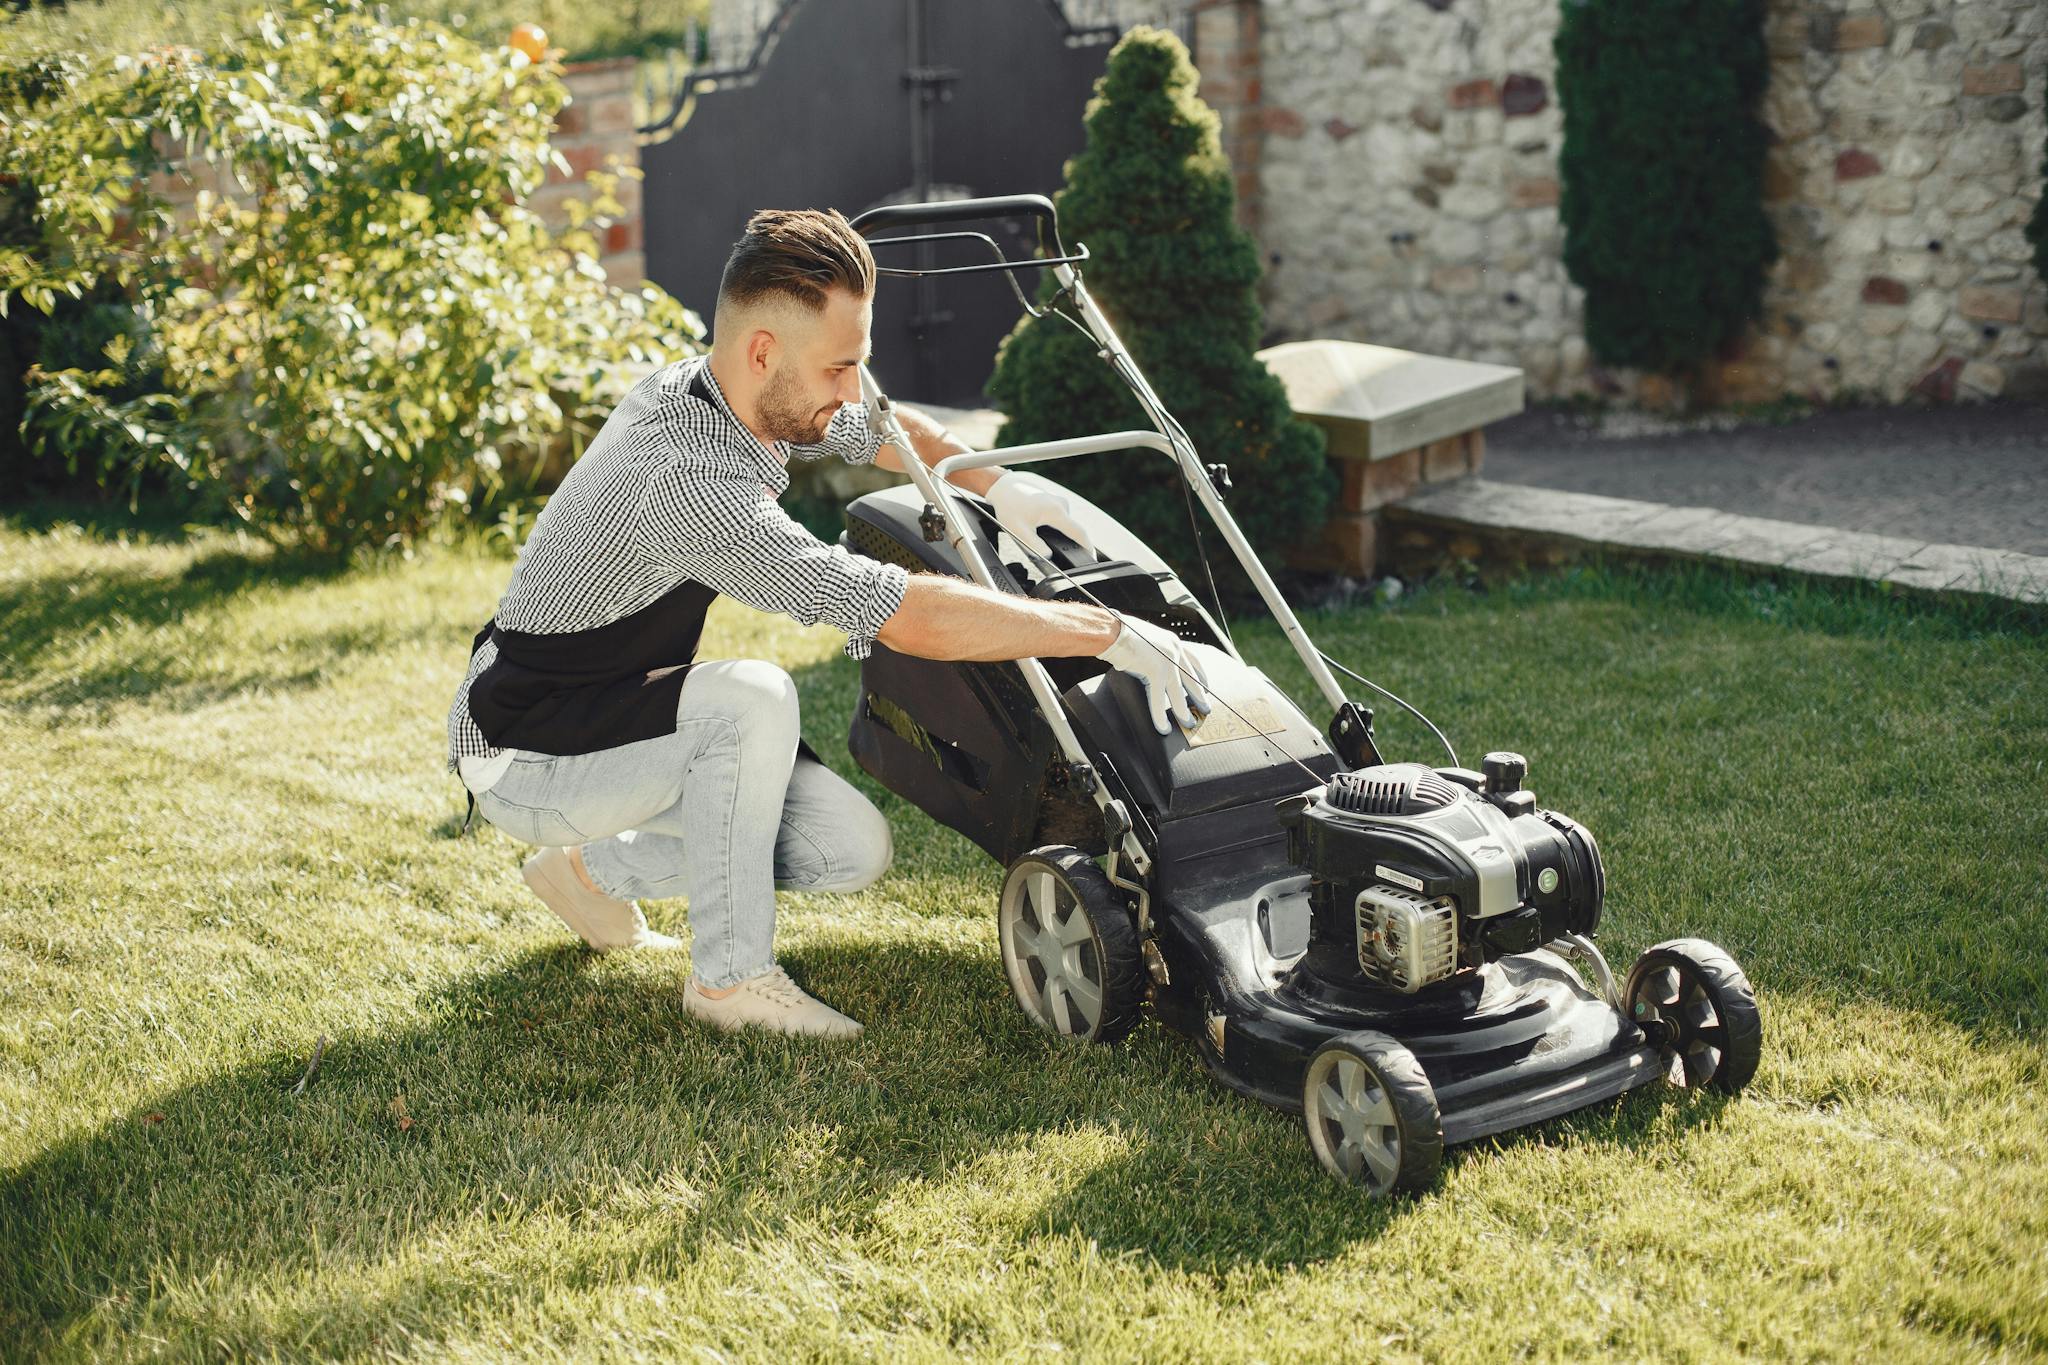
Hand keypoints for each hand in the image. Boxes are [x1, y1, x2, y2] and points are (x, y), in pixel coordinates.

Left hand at [986, 471, 1096, 562]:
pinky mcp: (1055, 500)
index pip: (1079, 533)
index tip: (1091, 557)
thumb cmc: (1009, 507)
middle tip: (1054, 553)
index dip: (1087, 547)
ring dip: (1059, 534)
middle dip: (1069, 543)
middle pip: (1073, 529)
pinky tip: (1038, 527)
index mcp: (1056, 512)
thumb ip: (1035, 546)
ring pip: (1065, 524)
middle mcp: (1062, 504)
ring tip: (1038, 536)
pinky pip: (1060, 518)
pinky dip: (1054, 526)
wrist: (1003, 487)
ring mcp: (1059, 501)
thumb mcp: (1018, 531)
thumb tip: (1049, 556)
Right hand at [1096, 614, 1213, 735]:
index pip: (1194, 660)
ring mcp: (1166, 662)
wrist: (1113, 631)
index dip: (1201, 675)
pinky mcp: (1155, 672)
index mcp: (1172, 642)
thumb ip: (1154, 651)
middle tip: (1206, 709)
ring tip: (1189, 723)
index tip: (1205, 685)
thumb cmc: (1122, 633)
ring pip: (1178, 693)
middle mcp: (1174, 650)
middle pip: (1192, 679)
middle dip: (1200, 696)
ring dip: (1184, 710)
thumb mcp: (1146, 640)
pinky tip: (1163, 727)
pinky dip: (1160, 715)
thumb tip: (1149, 662)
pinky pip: (1158, 699)